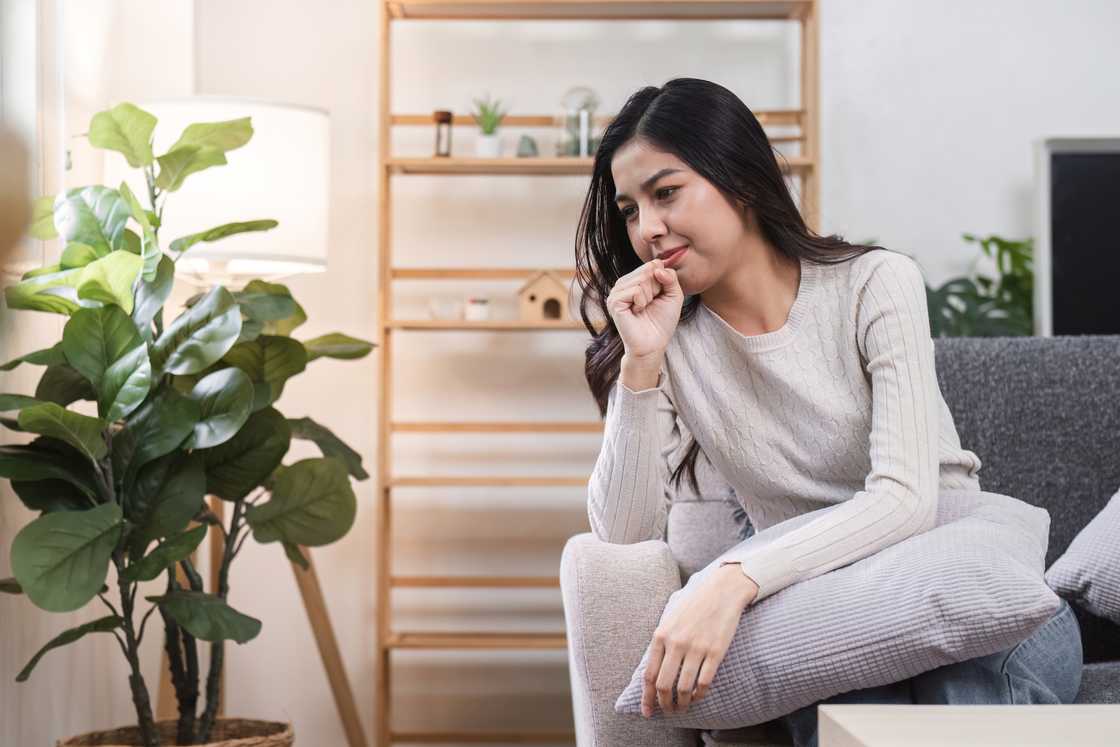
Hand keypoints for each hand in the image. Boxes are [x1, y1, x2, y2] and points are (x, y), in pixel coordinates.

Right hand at [607, 257, 683, 359]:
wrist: (653, 344)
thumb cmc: (662, 321)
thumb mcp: (674, 295)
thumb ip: (670, 277)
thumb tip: (657, 265)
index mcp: (635, 279)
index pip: (654, 264)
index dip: (663, 281)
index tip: (658, 297)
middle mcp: (623, 283)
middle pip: (649, 270)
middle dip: (657, 289)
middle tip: (651, 304)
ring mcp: (616, 291)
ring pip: (643, 280)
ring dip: (650, 297)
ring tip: (643, 309)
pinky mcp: (614, 301)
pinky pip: (636, 290)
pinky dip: (642, 302)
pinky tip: (637, 312)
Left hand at [641, 563, 758, 716]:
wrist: (721, 590)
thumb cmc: (694, 604)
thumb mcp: (669, 618)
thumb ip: (660, 641)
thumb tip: (653, 669)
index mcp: (661, 635)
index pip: (649, 675)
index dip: (647, 698)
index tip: (647, 712)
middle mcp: (676, 643)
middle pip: (664, 686)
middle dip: (664, 705)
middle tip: (668, 712)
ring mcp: (696, 648)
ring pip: (683, 688)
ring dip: (682, 703)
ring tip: (682, 708)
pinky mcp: (715, 652)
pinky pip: (704, 682)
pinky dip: (699, 695)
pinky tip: (697, 696)